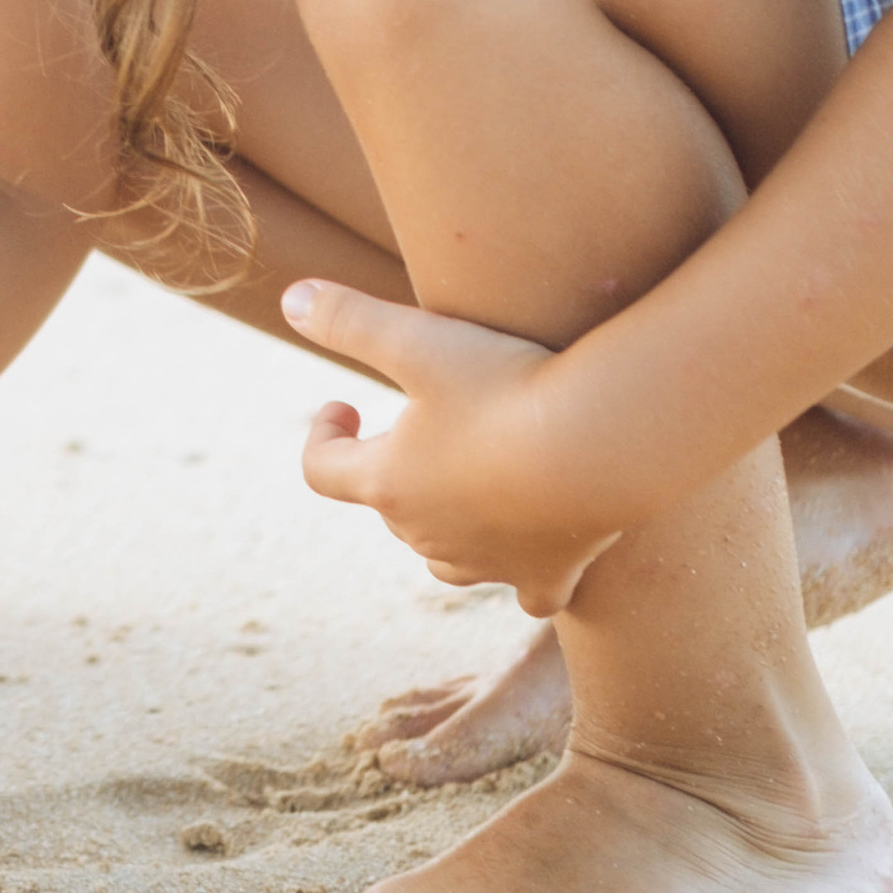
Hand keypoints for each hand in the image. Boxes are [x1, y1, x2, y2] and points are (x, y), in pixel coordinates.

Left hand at [283, 281, 619, 616]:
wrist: (600, 443)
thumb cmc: (505, 387)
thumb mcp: (419, 340)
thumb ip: (350, 320)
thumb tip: (291, 299)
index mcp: (388, 483)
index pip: (322, 470)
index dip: (323, 436)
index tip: (343, 403)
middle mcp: (429, 536)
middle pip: (389, 510)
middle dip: (392, 469)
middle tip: (418, 424)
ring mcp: (490, 563)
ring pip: (445, 559)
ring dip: (443, 526)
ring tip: (461, 486)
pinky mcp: (548, 576)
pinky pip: (528, 593)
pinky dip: (522, 576)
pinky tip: (533, 556)